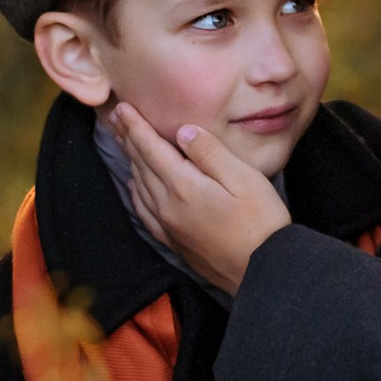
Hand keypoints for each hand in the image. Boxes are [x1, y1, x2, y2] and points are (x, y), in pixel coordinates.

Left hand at [111, 103, 289, 294]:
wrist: (264, 272)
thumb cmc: (260, 221)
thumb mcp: (243, 178)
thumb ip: (210, 153)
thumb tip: (183, 132)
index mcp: (184, 186)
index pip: (151, 149)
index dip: (136, 126)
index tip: (122, 108)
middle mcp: (169, 206)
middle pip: (141, 165)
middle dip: (128, 139)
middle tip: (116, 118)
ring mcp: (170, 226)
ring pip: (141, 186)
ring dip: (131, 161)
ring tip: (124, 143)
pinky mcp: (175, 242)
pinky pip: (146, 213)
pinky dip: (137, 194)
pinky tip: (135, 187)